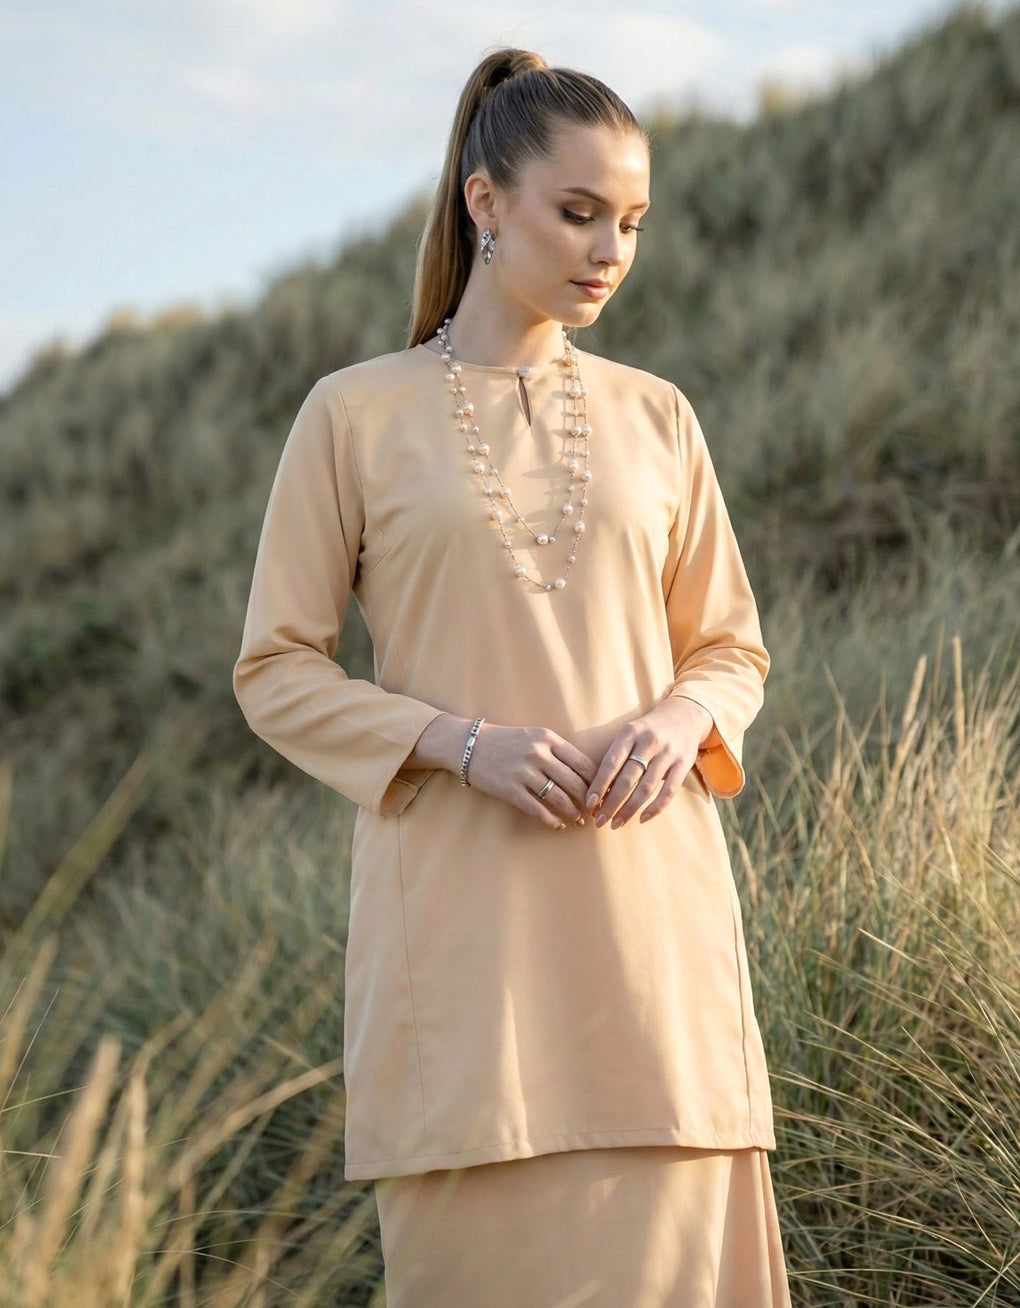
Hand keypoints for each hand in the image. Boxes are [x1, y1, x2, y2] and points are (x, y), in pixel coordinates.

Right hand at [409, 715, 595, 830]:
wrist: (469, 745)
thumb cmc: (506, 741)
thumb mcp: (534, 736)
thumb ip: (557, 751)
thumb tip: (585, 775)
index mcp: (548, 738)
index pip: (583, 763)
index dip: (597, 782)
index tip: (603, 794)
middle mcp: (538, 754)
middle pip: (575, 783)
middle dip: (589, 802)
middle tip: (595, 812)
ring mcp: (523, 772)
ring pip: (559, 799)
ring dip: (572, 813)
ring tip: (579, 821)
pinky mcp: (509, 789)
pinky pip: (537, 809)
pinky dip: (550, 820)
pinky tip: (557, 825)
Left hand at [586, 696, 713, 828]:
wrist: (684, 714)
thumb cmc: (648, 730)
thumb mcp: (629, 733)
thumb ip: (616, 756)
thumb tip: (598, 790)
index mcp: (630, 732)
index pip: (611, 763)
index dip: (599, 785)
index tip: (590, 804)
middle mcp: (649, 742)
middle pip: (627, 779)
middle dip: (611, 803)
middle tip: (599, 821)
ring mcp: (668, 753)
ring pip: (646, 787)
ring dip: (629, 809)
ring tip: (616, 823)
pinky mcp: (683, 764)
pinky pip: (668, 791)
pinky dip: (655, 808)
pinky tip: (642, 819)